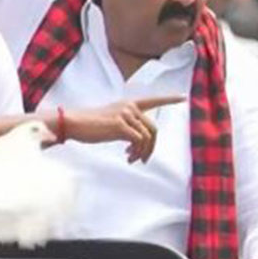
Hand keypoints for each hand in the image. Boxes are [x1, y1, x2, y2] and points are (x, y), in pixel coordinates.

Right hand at [61, 96, 184, 162]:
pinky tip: (128, 156)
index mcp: (129, 104)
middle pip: (153, 129)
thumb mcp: (112, 122)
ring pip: (147, 137)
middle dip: (151, 147)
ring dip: (142, 152)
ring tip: (132, 159)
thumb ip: (127, 126)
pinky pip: (139, 141)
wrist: (74, 123)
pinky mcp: (120, 125)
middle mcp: (130, 106)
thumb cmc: (90, 126)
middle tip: (141, 160)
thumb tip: (139, 143)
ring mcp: (126, 114)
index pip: (153, 100)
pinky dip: (136, 152)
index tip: (183, 98)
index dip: (169, 99)